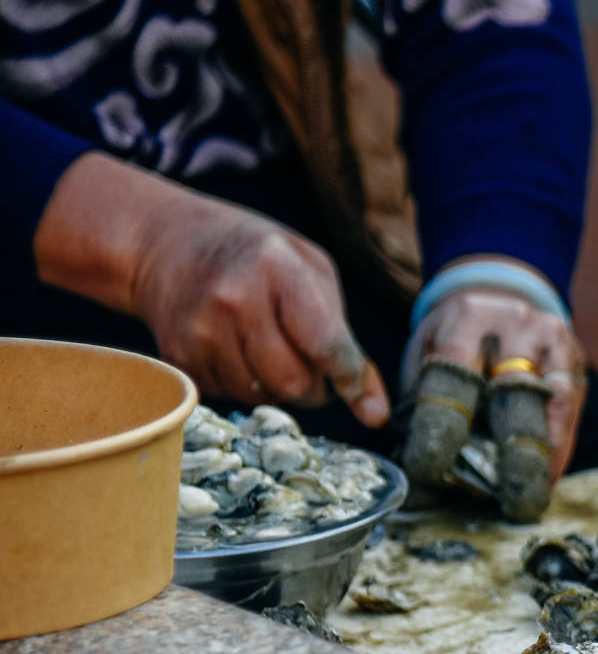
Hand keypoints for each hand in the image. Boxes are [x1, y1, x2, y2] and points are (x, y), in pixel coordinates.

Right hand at [128, 191, 387, 424]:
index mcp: (276, 268)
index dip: (351, 381)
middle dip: (315, 388)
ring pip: (263, 397)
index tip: (373, 411)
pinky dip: (247, 385)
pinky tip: (239, 351)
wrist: (168, 242)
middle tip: (313, 366)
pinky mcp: (179, 356)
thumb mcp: (312, 272)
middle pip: (293, 383)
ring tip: (271, 350)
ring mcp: (200, 329)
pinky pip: (230, 397)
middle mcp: (234, 299)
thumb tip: (373, 410)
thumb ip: (346, 337)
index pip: (324, 344)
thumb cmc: (258, 257)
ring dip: (280, 388)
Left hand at [403, 263, 586, 480]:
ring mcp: (552, 342)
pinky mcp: (575, 359)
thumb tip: (423, 467)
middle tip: (503, 503)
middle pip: (512, 401)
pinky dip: (558, 449)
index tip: (431, 476)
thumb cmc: (455, 333)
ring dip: (539, 461)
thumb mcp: (427, 349)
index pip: (451, 387)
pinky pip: (570, 413)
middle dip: (507, 459)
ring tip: (528, 499)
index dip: (439, 437)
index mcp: (464, 324)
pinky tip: (548, 477)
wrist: (500, 287)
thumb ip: (421, 398)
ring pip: (550, 410)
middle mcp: (513, 328)